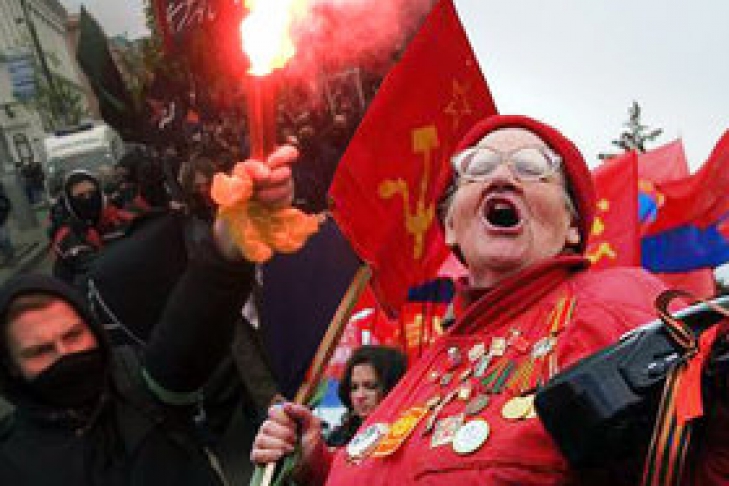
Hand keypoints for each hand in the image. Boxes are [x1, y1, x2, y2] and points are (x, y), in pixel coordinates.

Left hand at [213, 145, 297, 259]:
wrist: (234, 223)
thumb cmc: (234, 197)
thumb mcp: (234, 182)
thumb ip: (245, 172)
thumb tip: (260, 170)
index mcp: (267, 164)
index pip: (287, 153)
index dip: (283, 155)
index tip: (271, 163)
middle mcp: (280, 175)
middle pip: (286, 171)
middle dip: (271, 178)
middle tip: (258, 184)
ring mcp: (285, 190)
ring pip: (287, 187)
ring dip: (271, 192)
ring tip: (258, 197)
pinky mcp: (287, 206)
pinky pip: (287, 201)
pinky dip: (275, 203)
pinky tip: (265, 206)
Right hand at [251, 402, 322, 465]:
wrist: (311, 465)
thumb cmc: (310, 443)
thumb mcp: (313, 425)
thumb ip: (303, 412)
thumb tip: (286, 405)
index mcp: (279, 418)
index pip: (273, 411)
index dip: (285, 420)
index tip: (296, 427)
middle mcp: (268, 428)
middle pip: (267, 426)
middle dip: (284, 434)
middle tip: (295, 441)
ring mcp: (261, 442)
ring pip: (261, 439)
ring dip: (279, 445)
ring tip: (290, 450)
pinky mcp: (258, 456)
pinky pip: (256, 454)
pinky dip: (269, 455)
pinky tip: (280, 456)